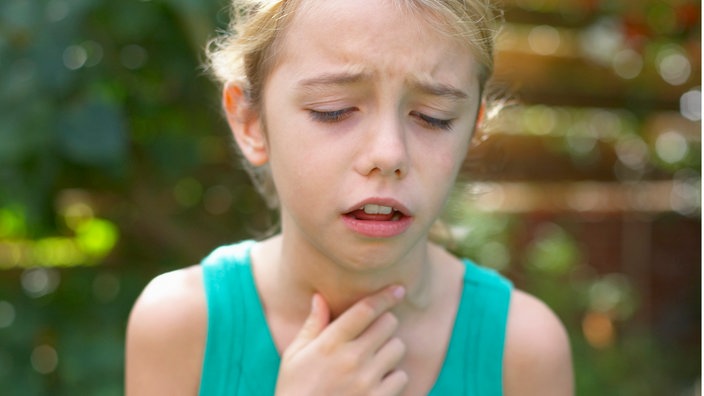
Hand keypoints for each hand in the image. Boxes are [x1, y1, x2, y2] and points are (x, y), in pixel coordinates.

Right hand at [275, 285, 407, 395]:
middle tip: (374, 333)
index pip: (365, 310)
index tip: (398, 289)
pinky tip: (377, 381)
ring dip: (390, 350)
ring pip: (398, 348)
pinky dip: (393, 377)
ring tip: (374, 359)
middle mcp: (351, 358)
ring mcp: (366, 381)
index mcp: (329, 344)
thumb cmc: (295, 390)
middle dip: (384, 323)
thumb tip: (320, 297)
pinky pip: (401, 377)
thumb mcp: (294, 356)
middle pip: (388, 324)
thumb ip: (312, 325)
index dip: (385, 296)